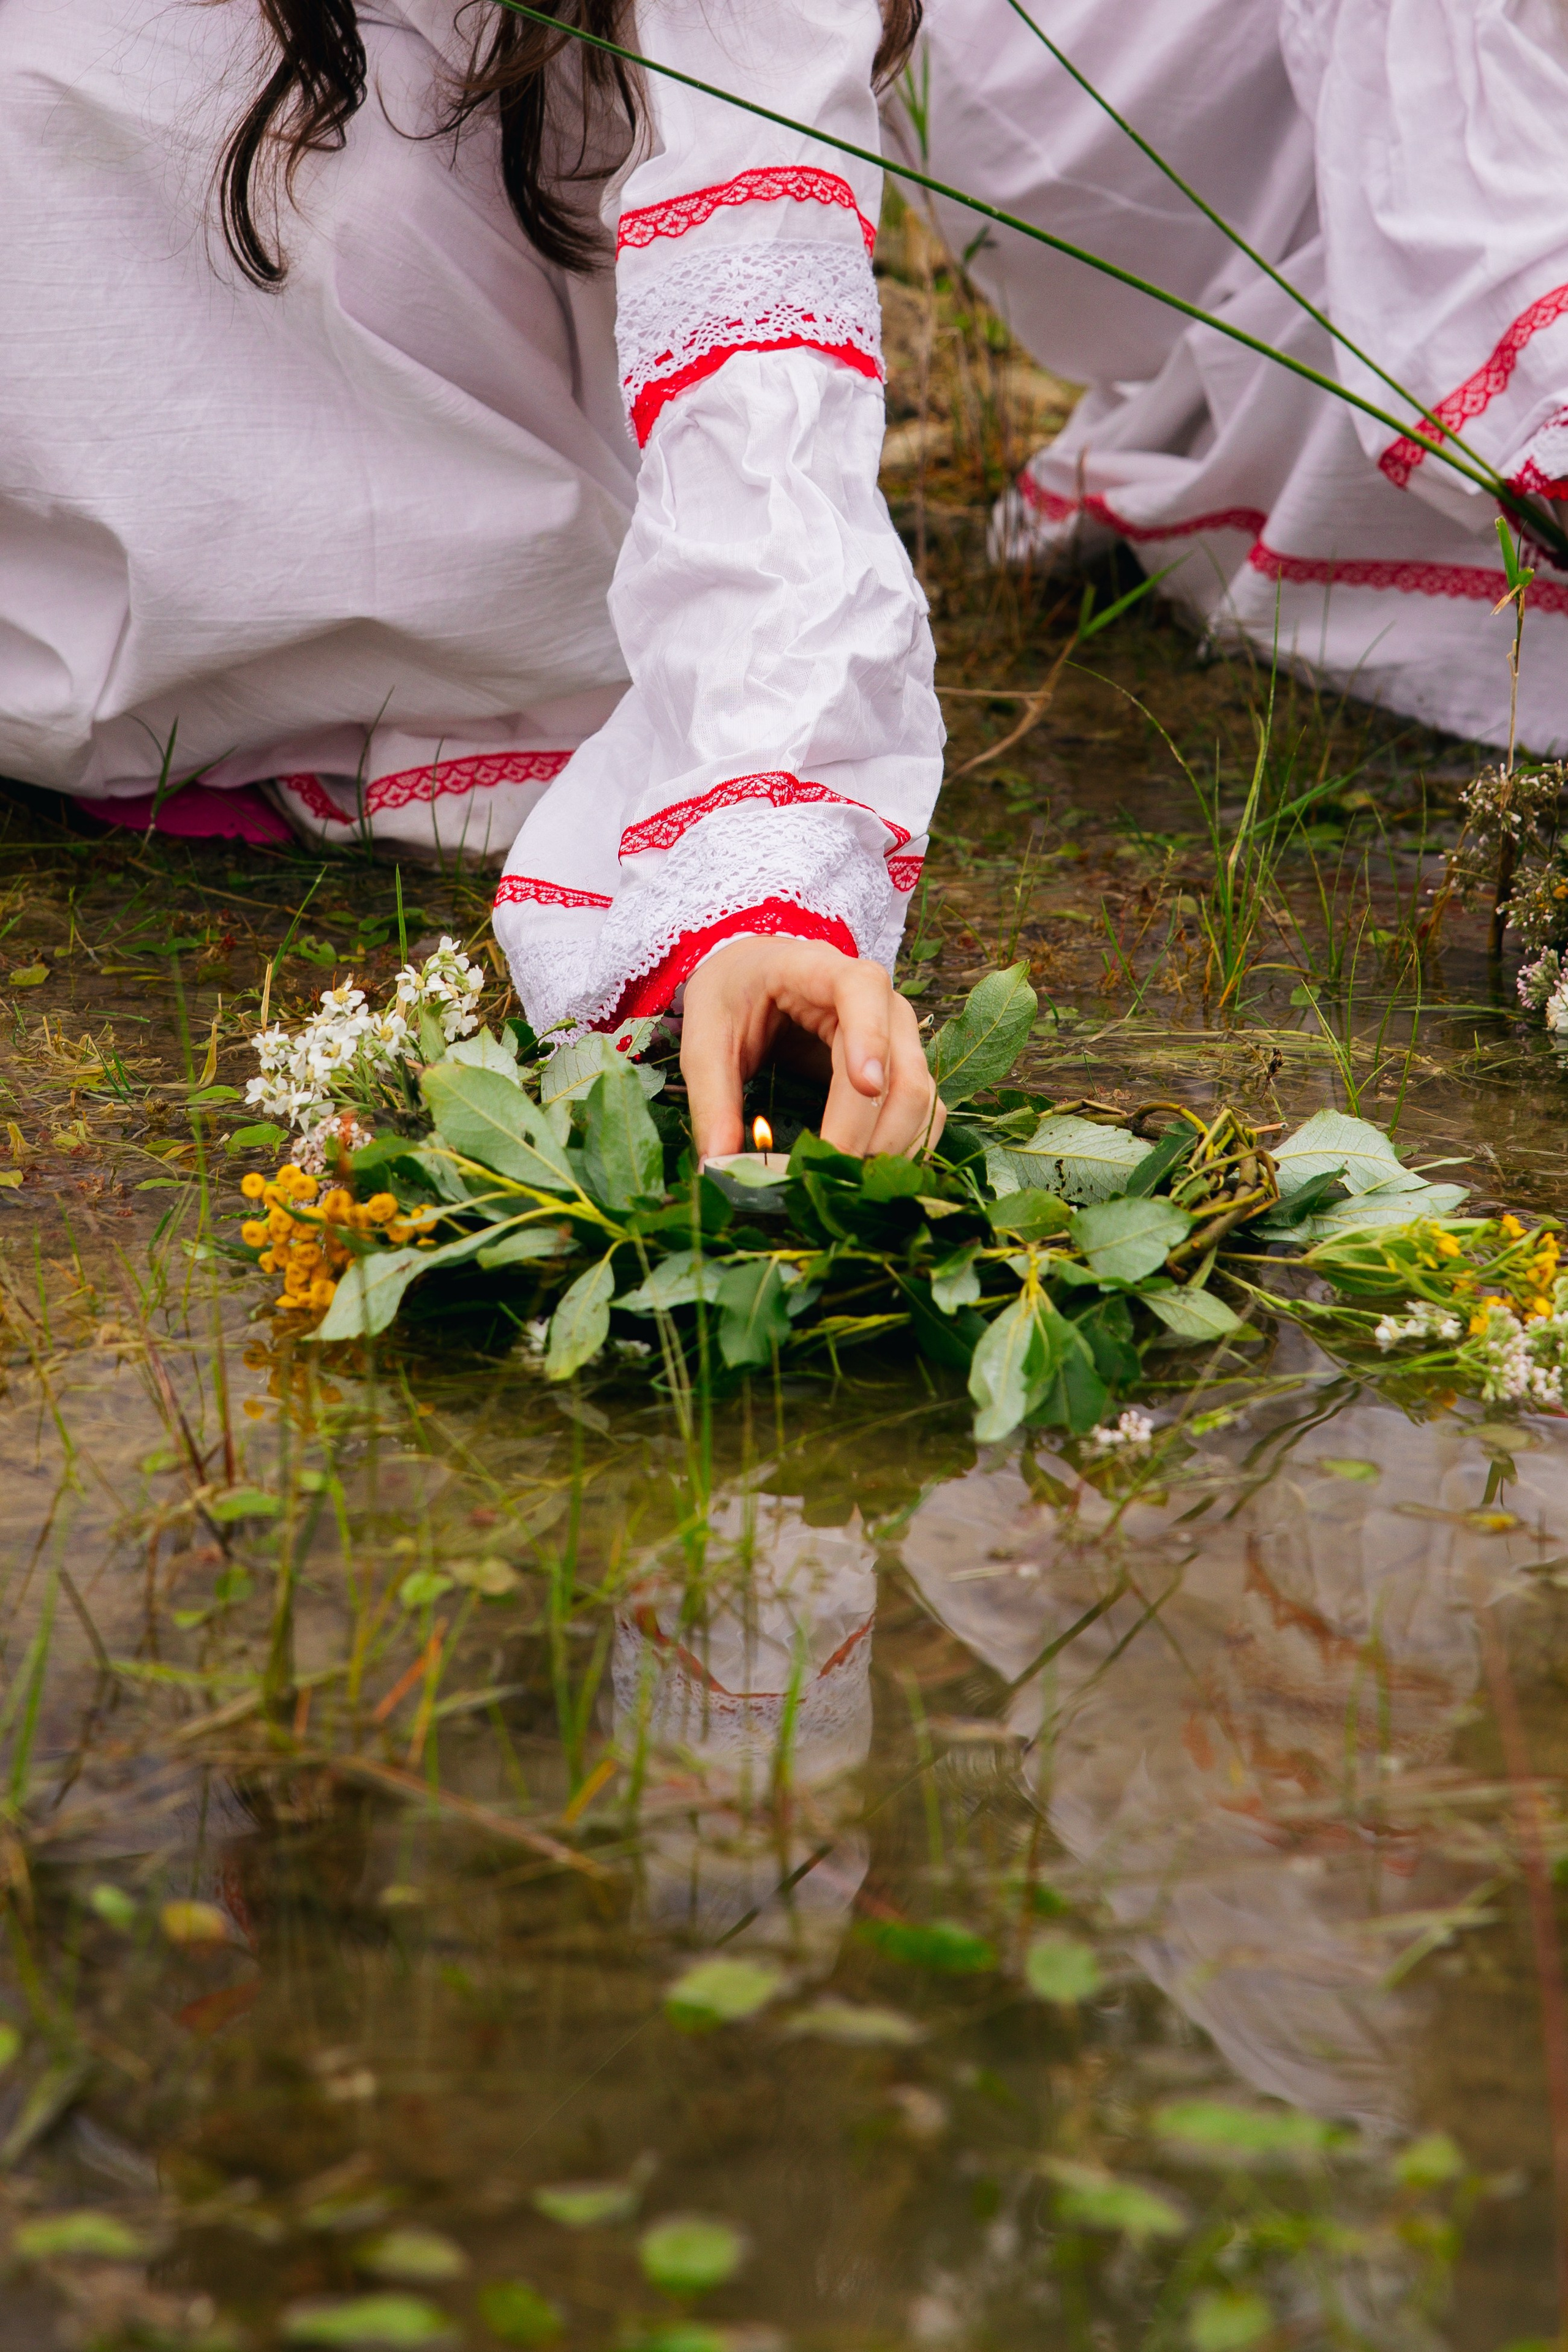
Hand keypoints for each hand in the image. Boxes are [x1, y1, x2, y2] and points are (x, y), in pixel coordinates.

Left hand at [680, 936, 944, 1163]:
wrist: (755, 977)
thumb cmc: (734, 998)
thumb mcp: (706, 1038)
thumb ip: (712, 1097)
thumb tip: (719, 1163)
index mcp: (822, 971)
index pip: (862, 991)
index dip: (870, 1036)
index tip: (865, 1087)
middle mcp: (879, 1002)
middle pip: (901, 1066)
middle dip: (871, 1129)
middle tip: (828, 1174)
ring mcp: (899, 1036)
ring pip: (920, 1096)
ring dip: (892, 1147)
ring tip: (844, 1184)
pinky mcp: (903, 1069)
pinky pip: (925, 1112)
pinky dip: (906, 1148)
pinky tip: (868, 1176)